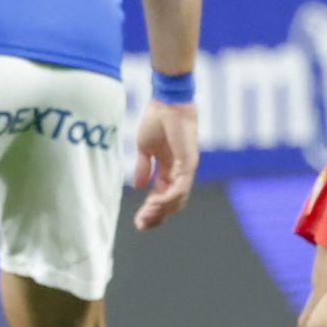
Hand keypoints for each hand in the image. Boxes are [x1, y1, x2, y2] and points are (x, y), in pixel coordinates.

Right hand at [132, 99, 198, 230]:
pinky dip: (168, 198)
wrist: (165, 101)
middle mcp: (181, 171)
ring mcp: (186, 168)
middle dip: (156, 216)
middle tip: (141, 225)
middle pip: (172, 202)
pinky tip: (153, 203)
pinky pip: (180, 186)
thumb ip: (143, 167)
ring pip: (178, 199)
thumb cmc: (156, 118)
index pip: (162, 195)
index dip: (151, 209)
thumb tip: (138, 186)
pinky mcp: (188, 162)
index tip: (138, 221)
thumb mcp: (144, 148)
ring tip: (145, 216)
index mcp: (170, 167)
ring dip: (161, 211)